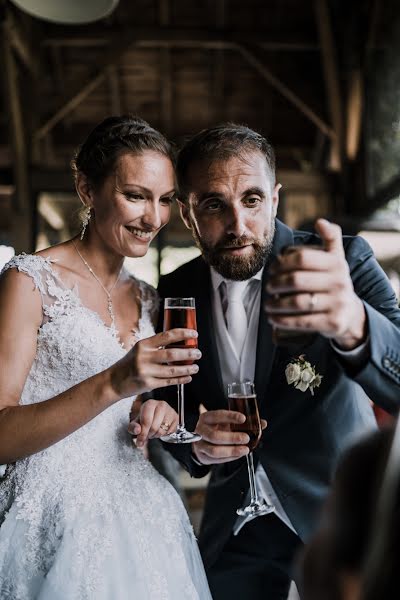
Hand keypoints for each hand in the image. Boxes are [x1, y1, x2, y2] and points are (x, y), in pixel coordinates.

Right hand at [110, 328, 200, 398]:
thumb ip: (155, 347)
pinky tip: (188, 377)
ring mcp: (145, 371)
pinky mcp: (147, 385)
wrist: (113, 382)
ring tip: (196, 367)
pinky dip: (181, 380)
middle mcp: (144, 357)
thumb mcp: (139, 350)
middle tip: (198, 353)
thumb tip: (179, 343)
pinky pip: (169, 382)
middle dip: (189, 353)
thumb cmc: (129, 364)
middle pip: (172, 354)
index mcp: (143, 344)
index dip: (183, 333)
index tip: (194, 334)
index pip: (167, 336)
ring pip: (172, 370)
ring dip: (187, 368)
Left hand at [128, 400, 177, 447]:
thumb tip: (137, 430)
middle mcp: (161, 405)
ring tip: (154, 431)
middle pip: (154, 427)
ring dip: (156, 435)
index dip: (142, 433)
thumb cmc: (146, 418)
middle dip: (149, 434)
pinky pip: (170, 432)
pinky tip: (161, 429)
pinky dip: (164, 434)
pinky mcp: (176, 417)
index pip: (146, 421)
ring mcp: (170, 411)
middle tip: (147, 434)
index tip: (140, 441)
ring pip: (162, 431)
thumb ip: (133, 427)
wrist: (157, 415)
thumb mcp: (136, 422)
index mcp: (149, 404)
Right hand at [192, 409, 266, 465]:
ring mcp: (200, 444)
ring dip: (231, 451)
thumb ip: (243, 422)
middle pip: (215, 436)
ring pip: (214, 450)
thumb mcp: (226, 422)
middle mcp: (201, 430)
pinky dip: (229, 458)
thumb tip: (262, 423)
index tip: (243, 418)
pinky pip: (216, 460)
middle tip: (246, 438)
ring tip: (244, 450)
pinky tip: (238, 455)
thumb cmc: (216, 428)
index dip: (231, 417)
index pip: (218, 415)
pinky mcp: (203, 456)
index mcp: (207, 418)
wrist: (202, 440)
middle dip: (232, 438)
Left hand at [265, 219, 366, 349]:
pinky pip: (302, 321)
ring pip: (298, 302)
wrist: (351, 314)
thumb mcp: (336, 259)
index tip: (272, 269)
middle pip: (296, 281)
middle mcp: (340, 282)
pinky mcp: (333, 322)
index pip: (302, 258)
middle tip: (268, 287)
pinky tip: (273, 318)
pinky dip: (283, 320)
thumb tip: (320, 221)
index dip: (282, 263)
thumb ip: (330, 238)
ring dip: (276, 304)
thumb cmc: (334, 282)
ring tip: (268, 304)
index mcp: (336, 263)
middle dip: (276, 284)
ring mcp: (337, 303)